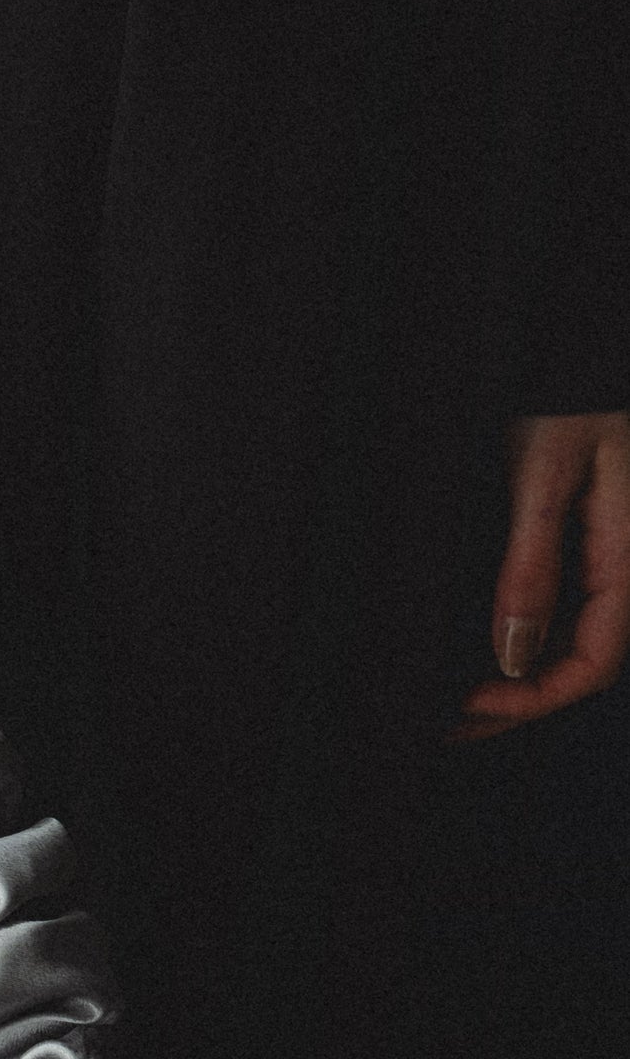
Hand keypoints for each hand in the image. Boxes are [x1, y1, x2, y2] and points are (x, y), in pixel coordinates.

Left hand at [457, 411, 629, 737]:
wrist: (577, 334)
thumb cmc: (571, 385)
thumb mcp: (545, 472)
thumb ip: (532, 563)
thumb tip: (513, 652)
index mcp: (629, 553)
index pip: (592, 664)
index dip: (533, 700)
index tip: (473, 705)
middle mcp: (621, 559)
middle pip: (575, 662)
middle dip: (514, 704)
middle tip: (447, 724)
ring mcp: (602, 550)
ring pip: (563, 639)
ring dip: (510, 678)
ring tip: (450, 701)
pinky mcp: (580, 534)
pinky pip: (553, 603)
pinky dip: (513, 634)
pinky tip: (473, 646)